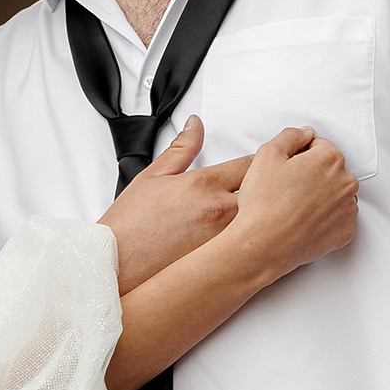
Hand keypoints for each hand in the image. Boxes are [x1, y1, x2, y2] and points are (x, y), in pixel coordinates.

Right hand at [99, 116, 253, 291]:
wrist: (117, 264)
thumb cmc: (130, 224)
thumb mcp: (152, 176)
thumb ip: (181, 148)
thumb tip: (196, 125)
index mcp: (203, 184)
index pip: (249, 163)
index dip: (262, 163)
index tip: (266, 164)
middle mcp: (220, 209)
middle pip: (265, 191)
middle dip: (270, 188)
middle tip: (272, 189)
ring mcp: (225, 238)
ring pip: (263, 220)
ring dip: (265, 215)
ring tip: (267, 217)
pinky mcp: (224, 262)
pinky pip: (252, 247)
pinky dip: (257, 241)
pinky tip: (254, 243)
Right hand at [222, 127, 356, 282]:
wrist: (265, 245)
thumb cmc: (264, 202)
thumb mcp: (266, 154)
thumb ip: (290, 136)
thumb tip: (305, 133)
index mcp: (330, 159)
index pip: (319, 146)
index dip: (299, 156)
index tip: (285, 170)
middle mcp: (346, 182)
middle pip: (330, 170)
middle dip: (312, 175)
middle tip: (286, 189)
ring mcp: (348, 209)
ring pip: (335, 194)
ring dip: (320, 196)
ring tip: (293, 207)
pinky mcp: (345, 232)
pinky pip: (337, 218)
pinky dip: (323, 219)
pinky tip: (303, 221)